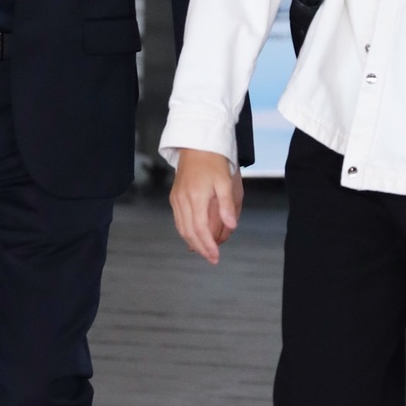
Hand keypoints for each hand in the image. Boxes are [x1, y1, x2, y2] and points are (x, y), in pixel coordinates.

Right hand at [170, 148, 242, 265]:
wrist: (196, 146)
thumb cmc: (214, 162)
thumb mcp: (225, 181)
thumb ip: (228, 205)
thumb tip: (231, 226)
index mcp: (196, 197)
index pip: (200, 229)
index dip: (207, 245)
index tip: (215, 256)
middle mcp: (183, 200)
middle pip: (189, 232)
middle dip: (200, 248)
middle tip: (212, 259)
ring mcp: (176, 199)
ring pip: (182, 228)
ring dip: (192, 242)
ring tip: (205, 251)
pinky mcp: (174, 197)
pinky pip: (179, 220)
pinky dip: (186, 232)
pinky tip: (195, 237)